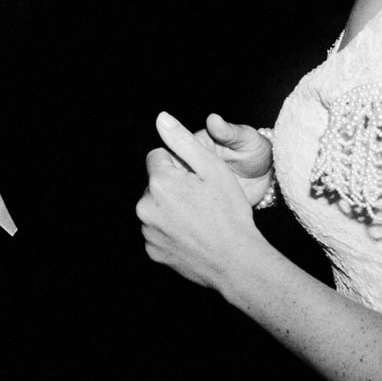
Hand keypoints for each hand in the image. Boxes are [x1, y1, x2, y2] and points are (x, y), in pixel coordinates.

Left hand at [137, 111, 265, 294]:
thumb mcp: (212, 169)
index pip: (157, 157)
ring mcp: (147, 231)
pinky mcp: (152, 251)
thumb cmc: (229, 212)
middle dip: (173, 187)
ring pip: (155, 208)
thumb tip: (161, 118)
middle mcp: (145, 206)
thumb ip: (182, 141)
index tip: (197, 179)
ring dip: (170, 209)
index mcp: (159, 182)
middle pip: (155, 184)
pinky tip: (192, 236)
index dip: (180, 165)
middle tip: (201, 201)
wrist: (236, 262)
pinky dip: (170, 231)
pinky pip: (157, 232)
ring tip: (198, 219)